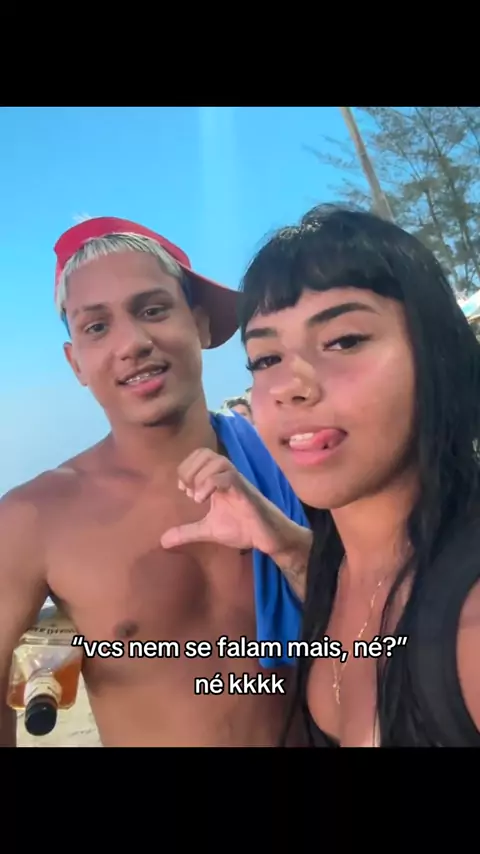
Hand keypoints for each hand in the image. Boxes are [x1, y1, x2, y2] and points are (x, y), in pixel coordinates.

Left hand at [160, 448, 308, 569]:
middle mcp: (227, 476)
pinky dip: (210, 484)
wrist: (268, 537)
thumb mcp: (209, 530)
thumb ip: (187, 532)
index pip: (199, 455)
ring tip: (197, 497)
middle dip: (189, 470)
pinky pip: (227, 476)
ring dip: (199, 477)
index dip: (186, 467)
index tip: (184, 489)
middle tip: (187, 492)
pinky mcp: (245, 492)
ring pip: (216, 460)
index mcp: (217, 480)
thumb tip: (162, 541)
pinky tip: (203, 500)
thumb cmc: (243, 528)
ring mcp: (237, 482)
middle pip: (205, 452)